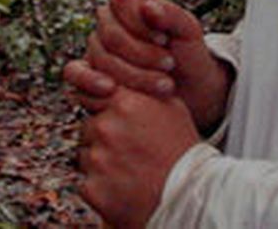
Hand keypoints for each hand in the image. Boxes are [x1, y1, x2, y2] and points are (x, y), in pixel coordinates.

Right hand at [62, 0, 232, 132]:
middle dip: (142, 54)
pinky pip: (75, 72)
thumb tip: (148, 7)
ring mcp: (97, 45)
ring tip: (164, 85)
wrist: (190, 90)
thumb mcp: (189, 31)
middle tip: (169, 66)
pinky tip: (110, 89)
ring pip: (100, 56)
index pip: (121, 0)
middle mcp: (109, 18)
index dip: (141, 23)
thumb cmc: (189, 54)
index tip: (164, 41)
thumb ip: (171, 15)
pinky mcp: (90, 72)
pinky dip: (89, 81)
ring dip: (133, 75)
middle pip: (111, 33)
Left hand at [78, 87, 199, 228]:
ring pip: (87, 154)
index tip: (117, 122)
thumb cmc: (183, 152)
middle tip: (130, 151)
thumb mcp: (171, 108)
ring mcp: (97, 158)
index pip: (95, 95)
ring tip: (130, 170)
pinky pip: (87, 181)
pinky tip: (124, 186)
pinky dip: (101, 185)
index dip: (106, 110)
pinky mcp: (92, 187)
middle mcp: (106, 127)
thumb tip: (121, 77)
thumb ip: (142, 89)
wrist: (190, 198)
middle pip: (90, 126)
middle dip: (103, 137)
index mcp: (124, 104)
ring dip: (101, 161)